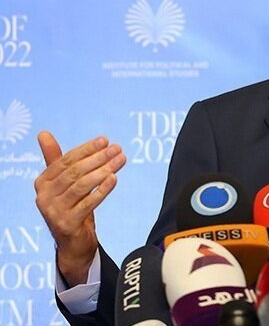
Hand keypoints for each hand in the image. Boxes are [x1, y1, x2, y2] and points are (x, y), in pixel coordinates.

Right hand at [33, 131, 125, 286]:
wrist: (73, 241)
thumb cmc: (70, 205)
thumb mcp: (62, 182)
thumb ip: (55, 159)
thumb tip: (43, 133)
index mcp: (42, 182)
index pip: (66, 160)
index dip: (86, 149)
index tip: (105, 140)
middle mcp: (44, 197)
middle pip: (75, 172)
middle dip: (98, 158)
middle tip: (117, 149)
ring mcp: (54, 212)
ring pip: (81, 186)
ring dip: (103, 171)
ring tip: (120, 161)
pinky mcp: (67, 224)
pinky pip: (88, 204)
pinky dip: (102, 190)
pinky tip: (114, 179)